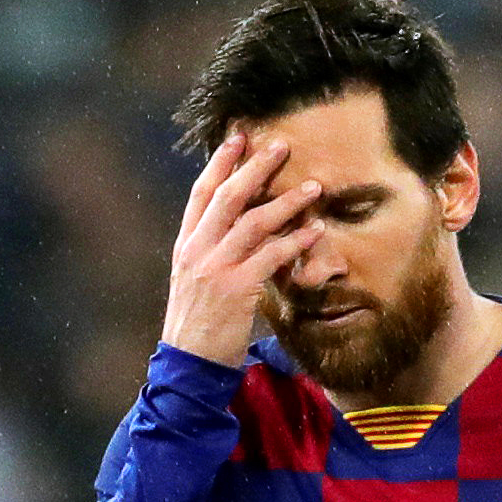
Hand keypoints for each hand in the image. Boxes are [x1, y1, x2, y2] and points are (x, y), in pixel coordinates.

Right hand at [162, 132, 321, 367]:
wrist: (189, 363)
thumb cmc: (198, 322)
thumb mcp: (195, 279)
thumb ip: (213, 250)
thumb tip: (242, 225)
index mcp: (186, 244)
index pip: (201, 193)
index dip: (219, 163)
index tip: (238, 138)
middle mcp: (197, 250)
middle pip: (228, 197)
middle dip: (255, 167)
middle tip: (280, 145)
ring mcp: (215, 269)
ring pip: (253, 222)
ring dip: (286, 201)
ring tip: (313, 186)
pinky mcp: (236, 289)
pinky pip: (270, 257)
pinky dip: (295, 242)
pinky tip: (316, 231)